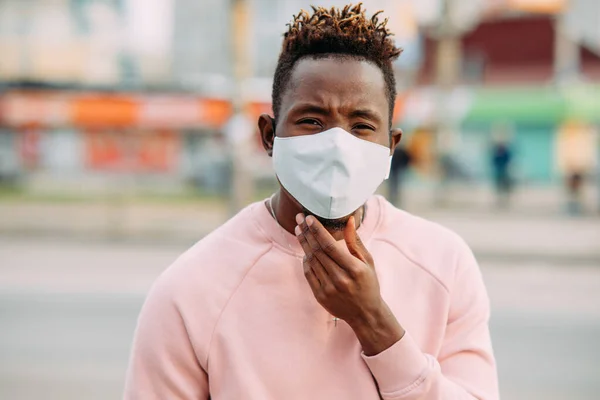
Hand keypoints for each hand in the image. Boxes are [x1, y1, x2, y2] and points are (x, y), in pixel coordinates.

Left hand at [295, 213, 404, 354]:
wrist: (365, 314)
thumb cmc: (368, 283)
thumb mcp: (368, 261)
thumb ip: (355, 241)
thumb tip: (349, 220)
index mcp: (354, 269)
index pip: (330, 245)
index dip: (317, 230)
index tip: (309, 218)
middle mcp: (340, 279)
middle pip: (317, 251)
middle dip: (306, 232)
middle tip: (299, 218)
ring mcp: (328, 289)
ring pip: (311, 261)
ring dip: (303, 243)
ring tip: (299, 230)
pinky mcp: (320, 296)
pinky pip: (308, 273)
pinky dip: (305, 260)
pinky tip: (305, 250)